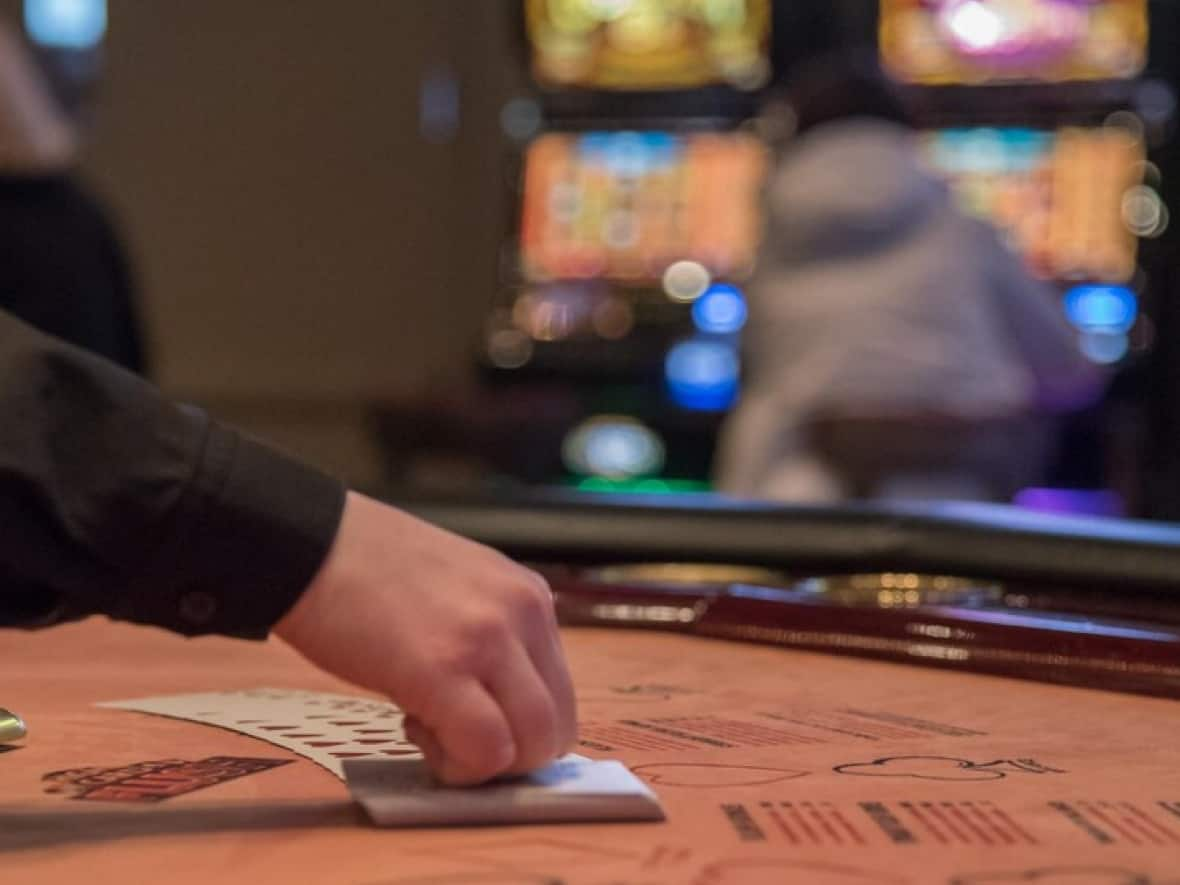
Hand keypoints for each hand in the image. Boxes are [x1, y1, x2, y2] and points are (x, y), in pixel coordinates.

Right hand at [274, 491, 576, 783]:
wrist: (311, 543)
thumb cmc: (371, 571)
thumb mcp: (461, 588)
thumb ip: (494, 638)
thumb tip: (503, 706)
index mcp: (529, 597)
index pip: (560, 695)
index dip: (517, 728)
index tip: (469, 717)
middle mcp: (522, 613)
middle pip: (556, 726)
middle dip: (508, 756)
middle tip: (450, 733)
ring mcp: (487, 639)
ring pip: (533, 745)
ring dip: (483, 763)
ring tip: (427, 726)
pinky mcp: (443, 669)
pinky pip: (486, 751)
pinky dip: (457, 765)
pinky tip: (412, 726)